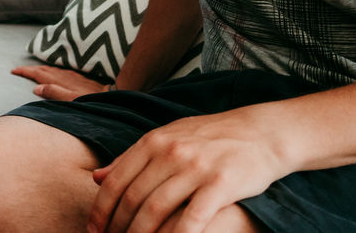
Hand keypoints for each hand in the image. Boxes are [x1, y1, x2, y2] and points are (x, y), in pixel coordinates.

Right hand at [12, 63, 109, 100]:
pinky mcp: (78, 77)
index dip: (24, 71)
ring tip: (31, 70)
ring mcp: (71, 75)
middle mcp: (63, 75)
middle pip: (42, 69)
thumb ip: (52, 93)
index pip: (37, 73)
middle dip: (29, 68)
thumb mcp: (69, 100)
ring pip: (51, 69)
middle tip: (18, 69)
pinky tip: (53, 74)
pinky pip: (59, 71)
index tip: (14, 70)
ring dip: (39, 69)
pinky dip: (50, 71)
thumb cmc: (89, 101)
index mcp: (58, 80)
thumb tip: (36, 88)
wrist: (110, 95)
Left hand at [88, 108, 286, 232]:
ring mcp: (196, 167)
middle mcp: (170, 152)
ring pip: (156, 210)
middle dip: (117, 227)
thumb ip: (132, 158)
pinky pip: (192, 218)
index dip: (101, 209)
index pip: (117, 180)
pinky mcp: (221, 184)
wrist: (262, 132)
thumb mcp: (167, 138)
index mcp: (154, 141)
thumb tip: (96, 177)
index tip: (93, 229)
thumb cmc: (211, 138)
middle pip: (133, 198)